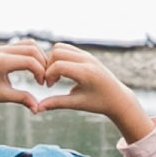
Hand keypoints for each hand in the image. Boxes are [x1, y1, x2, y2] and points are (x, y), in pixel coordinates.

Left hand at [0, 41, 50, 146]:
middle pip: (33, 48)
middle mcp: (1, 50)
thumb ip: (22, 99)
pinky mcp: (1, 48)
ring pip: (29, 44)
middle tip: (44, 79)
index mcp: (1, 62)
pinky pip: (22, 45)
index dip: (41, 73)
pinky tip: (32, 69)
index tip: (42, 85)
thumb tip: (37, 108)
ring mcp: (1, 47)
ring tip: (40, 73)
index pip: (30, 61)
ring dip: (38, 56)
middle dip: (43, 63)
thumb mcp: (2, 96)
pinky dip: (31, 54)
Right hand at [33, 42, 155, 142]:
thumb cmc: (98, 103)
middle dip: (48, 66)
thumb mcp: (77, 104)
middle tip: (51, 82)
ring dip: (53, 60)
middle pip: (57, 52)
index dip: (48, 75)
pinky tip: (62, 73)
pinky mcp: (86, 54)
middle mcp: (87, 60)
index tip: (49, 87)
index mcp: (86, 73)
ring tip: (56, 77)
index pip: (58, 66)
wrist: (117, 97)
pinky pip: (67, 49)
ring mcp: (87, 55)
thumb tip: (38, 108)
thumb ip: (57, 103)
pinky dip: (59, 58)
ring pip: (60, 47)